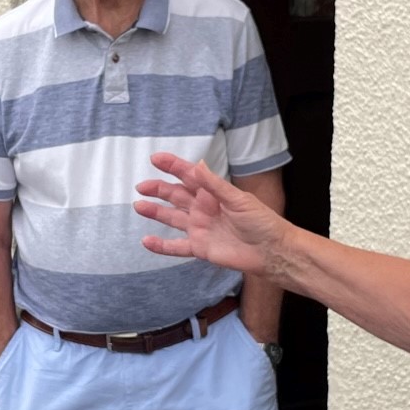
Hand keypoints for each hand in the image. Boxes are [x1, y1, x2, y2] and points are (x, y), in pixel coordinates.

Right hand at [134, 152, 288, 277]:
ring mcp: (200, 228)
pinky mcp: (200, 248)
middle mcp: (204, 209)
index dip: (172, 166)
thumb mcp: (238, 199)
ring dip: (156, 212)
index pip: (189, 176)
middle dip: (159, 189)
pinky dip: (161, 245)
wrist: (271, 251)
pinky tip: (146, 241)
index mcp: (213, 193)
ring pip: (172, 218)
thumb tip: (196, 165)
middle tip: (142, 186)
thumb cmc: (261, 221)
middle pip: (176, 196)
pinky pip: (176, 247)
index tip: (155, 158)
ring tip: (138, 206)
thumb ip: (214, 184)